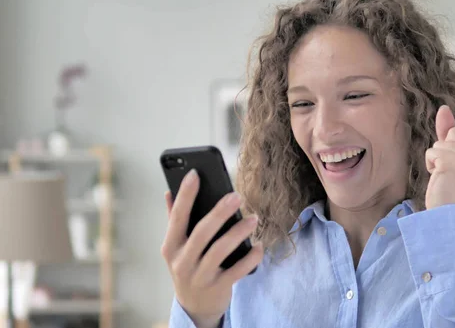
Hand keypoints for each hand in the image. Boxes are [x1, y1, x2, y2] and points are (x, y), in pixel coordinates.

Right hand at [161, 169, 263, 327]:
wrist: (195, 307)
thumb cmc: (188, 266)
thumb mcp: (176, 247)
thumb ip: (174, 220)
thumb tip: (168, 191)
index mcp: (170, 246)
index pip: (177, 216)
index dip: (185, 194)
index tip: (194, 173)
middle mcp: (182, 261)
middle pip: (202, 232)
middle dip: (219, 212)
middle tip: (237, 195)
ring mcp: (199, 276)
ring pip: (220, 250)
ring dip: (238, 232)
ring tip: (253, 219)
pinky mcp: (218, 288)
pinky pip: (237, 270)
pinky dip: (250, 257)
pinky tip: (258, 246)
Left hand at [424, 105, 454, 209]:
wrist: (451, 213)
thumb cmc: (454, 186)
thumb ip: (451, 130)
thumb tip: (444, 108)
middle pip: (454, 132)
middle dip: (446, 149)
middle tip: (453, 172)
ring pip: (440, 142)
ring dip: (437, 158)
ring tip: (447, 176)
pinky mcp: (453, 162)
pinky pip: (431, 152)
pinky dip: (430, 165)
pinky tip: (441, 178)